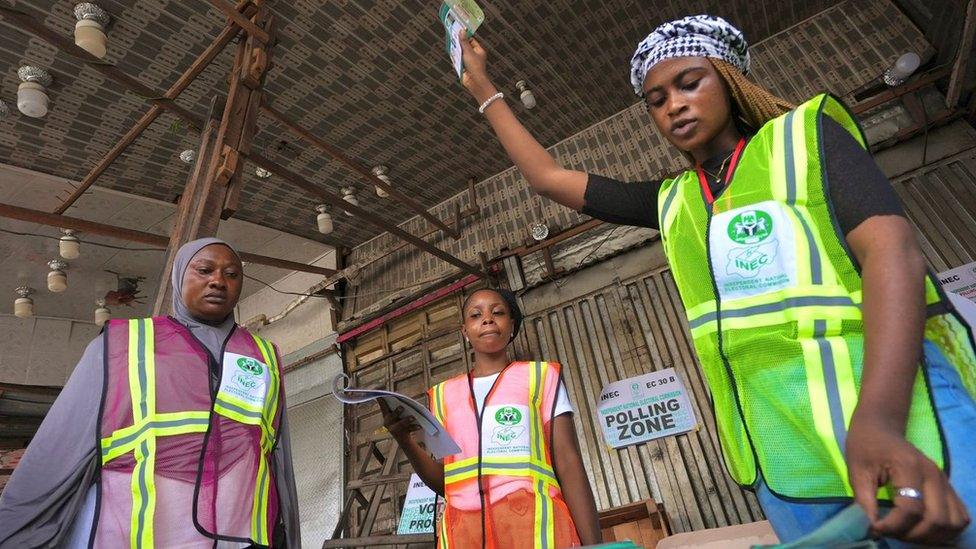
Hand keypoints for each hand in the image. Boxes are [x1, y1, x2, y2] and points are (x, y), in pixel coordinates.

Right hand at [378, 398, 420, 442]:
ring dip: (406, 420)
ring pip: (400, 424)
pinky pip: (409, 430)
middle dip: (396, 412)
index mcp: (386, 416)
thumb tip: (406, 400)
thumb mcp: (397, 415)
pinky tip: (419, 426)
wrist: (402, 439)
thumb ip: (400, 407)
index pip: (383, 406)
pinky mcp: (402, 435)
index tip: (380, 394)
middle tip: (401, 407)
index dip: (381, 401)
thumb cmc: (400, 422)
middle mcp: (388, 423)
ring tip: (413, 417)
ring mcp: (394, 430)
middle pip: (392, 417)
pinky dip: (414, 427)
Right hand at [458, 30, 495, 100]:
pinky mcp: (464, 67)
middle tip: (452, 39)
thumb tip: (462, 31)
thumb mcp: (468, 52)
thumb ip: (464, 42)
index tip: (458, 33)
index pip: (471, 40)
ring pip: (461, 54)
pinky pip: (459, 61)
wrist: (474, 81)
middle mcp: (474, 56)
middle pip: (465, 47)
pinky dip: (456, 60)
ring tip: (451, 48)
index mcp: (479, 51)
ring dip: (457, 52)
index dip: (465, 37)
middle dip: (459, 45)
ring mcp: (469, 62)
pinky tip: (453, 57)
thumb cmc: (475, 66)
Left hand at [847, 417, 969, 543]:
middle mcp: (934, 475)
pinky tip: (922, 528)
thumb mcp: (856, 471)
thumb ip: (864, 500)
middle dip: (911, 534)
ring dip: (930, 535)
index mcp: (909, 467)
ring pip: (953, 523)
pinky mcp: (948, 487)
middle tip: (889, 531)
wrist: (881, 427)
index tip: (874, 527)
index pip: (911, 510)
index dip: (892, 526)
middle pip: (936, 520)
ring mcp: (945, 481)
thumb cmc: (865, 446)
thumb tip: (870, 528)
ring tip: (905, 531)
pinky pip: (960, 517)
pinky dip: (945, 530)